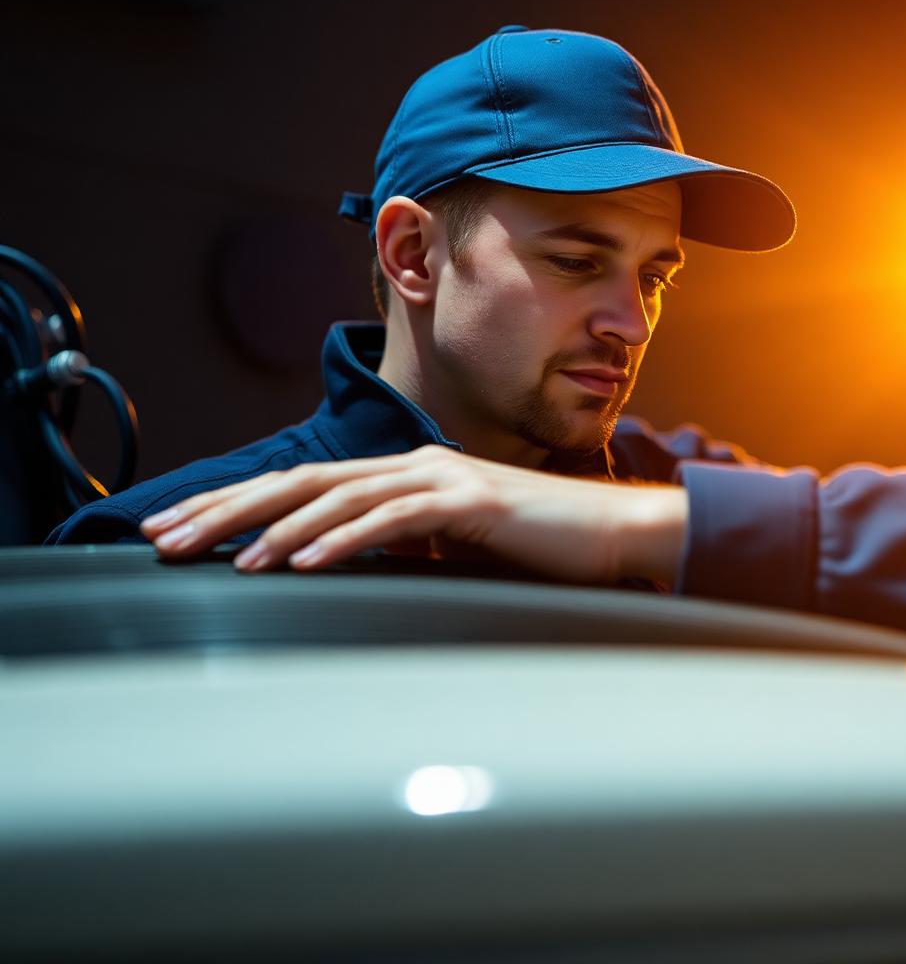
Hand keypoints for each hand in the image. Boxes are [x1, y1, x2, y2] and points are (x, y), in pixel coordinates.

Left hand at [138, 446, 688, 585]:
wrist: (615, 534)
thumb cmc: (540, 545)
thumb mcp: (455, 546)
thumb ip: (405, 545)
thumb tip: (347, 563)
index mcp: (407, 473)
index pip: (305, 484)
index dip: (237, 502)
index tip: (182, 526)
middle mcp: (416, 465)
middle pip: (303, 480)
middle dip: (228, 507)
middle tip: (166, 536)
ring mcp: (443, 478)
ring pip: (340, 495)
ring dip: (276, 528)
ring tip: (225, 559)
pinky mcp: (472, 501)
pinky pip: (394, 518)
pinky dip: (344, 538)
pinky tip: (304, 561)